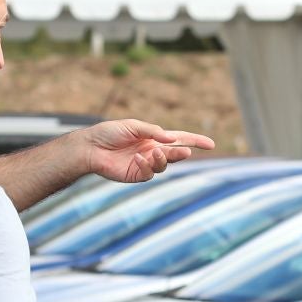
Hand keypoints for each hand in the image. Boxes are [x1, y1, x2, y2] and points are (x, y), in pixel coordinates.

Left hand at [76, 120, 215, 183]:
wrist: (91, 147)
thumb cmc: (110, 133)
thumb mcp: (134, 126)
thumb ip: (154, 132)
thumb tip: (174, 139)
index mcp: (154, 138)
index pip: (180, 139)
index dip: (195, 141)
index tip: (211, 144)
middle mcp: (152, 151)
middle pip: (175, 154)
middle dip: (182, 154)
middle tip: (186, 152)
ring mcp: (145, 164)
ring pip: (164, 166)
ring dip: (163, 160)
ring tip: (155, 153)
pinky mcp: (136, 175)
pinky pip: (149, 173)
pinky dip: (146, 166)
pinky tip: (137, 159)